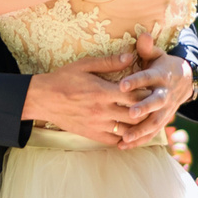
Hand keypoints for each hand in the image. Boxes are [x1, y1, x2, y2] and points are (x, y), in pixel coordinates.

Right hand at [24, 50, 159, 144]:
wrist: (42, 99)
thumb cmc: (63, 79)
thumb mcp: (84, 65)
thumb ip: (109, 62)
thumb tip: (130, 56)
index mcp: (103, 92)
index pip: (135, 95)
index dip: (147, 92)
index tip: (153, 88)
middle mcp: (102, 111)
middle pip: (136, 115)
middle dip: (148, 110)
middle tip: (155, 105)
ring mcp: (97, 125)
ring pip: (128, 131)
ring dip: (139, 126)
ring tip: (147, 119)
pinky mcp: (92, 134)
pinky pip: (114, 141)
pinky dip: (125, 138)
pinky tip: (131, 132)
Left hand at [111, 29, 194, 149]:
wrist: (184, 82)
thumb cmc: (161, 66)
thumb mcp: (157, 55)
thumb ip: (147, 49)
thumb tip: (143, 35)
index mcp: (160, 75)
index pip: (147, 78)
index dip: (137, 81)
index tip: (122, 84)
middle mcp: (164, 93)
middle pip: (155, 102)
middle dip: (144, 108)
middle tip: (130, 113)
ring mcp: (165, 109)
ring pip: (154, 121)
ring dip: (141, 130)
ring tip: (125, 137)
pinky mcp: (162, 120)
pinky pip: (151, 132)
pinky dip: (139, 140)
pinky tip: (124, 146)